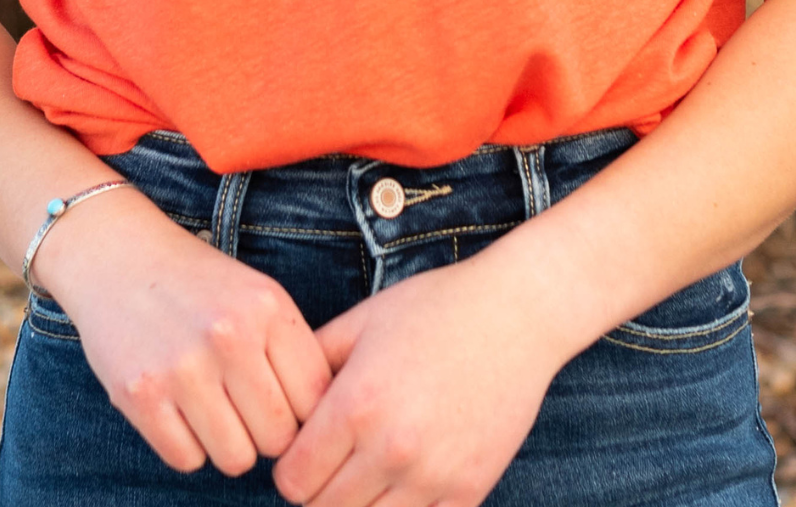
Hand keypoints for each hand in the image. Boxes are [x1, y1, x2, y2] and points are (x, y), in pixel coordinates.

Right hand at [36, 187, 331, 475]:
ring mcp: (183, 367)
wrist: (118, 255)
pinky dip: (186, 445)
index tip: (283, 402)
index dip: (303, 411)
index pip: (316, 399)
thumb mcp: (257, 295)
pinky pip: (186, 460)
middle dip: (265, 432)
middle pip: (278, 438)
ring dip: (227, 443)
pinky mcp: (140, 395)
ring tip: (212, 407)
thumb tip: (325, 424)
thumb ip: (291, 350)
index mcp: (268, 306)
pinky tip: (178, 408)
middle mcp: (229, 335)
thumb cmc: (199, 284)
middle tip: (244, 407)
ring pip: (236, 459)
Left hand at [272, 240, 563, 506]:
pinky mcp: (468, 491)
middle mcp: (392, 448)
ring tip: (367, 469)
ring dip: (358, 505)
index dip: (290, 468)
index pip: (293, 482)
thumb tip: (279, 403)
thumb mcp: (362, 321)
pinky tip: (404, 478)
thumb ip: (312, 364)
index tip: (304, 449)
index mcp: (357, 405)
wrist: (516, 315)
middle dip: (319, 489)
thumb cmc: (434, 308)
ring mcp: (433, 476)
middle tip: (333, 459)